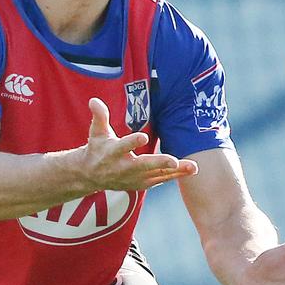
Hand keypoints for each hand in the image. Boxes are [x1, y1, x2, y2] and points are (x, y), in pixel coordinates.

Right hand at [80, 97, 196, 190]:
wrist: (91, 175)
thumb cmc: (98, 148)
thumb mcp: (96, 132)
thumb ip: (99, 116)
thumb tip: (94, 100)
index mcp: (111, 153)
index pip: (122, 146)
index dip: (132, 142)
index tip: (143, 137)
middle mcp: (123, 167)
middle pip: (143, 165)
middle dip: (159, 163)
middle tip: (174, 161)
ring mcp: (133, 178)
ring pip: (156, 175)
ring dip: (175, 171)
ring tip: (193, 166)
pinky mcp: (141, 184)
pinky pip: (160, 180)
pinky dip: (175, 176)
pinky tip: (190, 170)